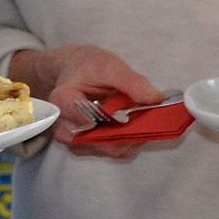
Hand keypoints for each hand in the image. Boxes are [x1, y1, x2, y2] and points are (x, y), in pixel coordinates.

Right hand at [11, 44, 165, 148]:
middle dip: (123, 133)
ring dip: (127, 139)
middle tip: (146, 122)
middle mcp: (63, 124)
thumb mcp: (109, 66)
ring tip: (142, 124)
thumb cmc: (87, 67)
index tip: (121, 120)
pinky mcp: (86, 146)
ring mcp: (74, 139)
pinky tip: (135, 130)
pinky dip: (126, 143)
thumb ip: (131, 82)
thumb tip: (156, 98)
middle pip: (92, 140)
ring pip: (103, 150)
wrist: (74, 72)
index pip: (76, 116)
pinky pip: (109, 152)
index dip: (102, 121)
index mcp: (62, 99)